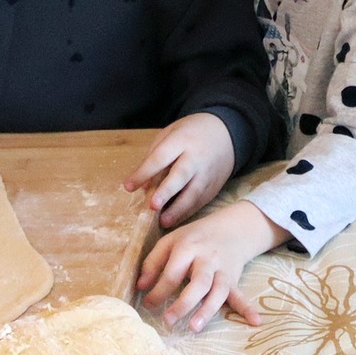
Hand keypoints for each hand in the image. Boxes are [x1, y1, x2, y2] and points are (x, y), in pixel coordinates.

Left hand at [123, 112, 236, 226]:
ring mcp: (207, 173)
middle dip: (167, 191)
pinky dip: (187, 212)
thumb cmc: (191, 133)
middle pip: (181, 174)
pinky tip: (175, 219)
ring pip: (194, 192)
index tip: (128, 186)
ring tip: (164, 221)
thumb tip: (144, 186)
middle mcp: (196, 157)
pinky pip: (201, 201)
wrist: (227, 133)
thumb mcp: (170, 133)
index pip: (161, 157)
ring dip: (178, 209)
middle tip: (153, 205)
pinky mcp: (214, 186)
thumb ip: (155, 156)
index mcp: (182, 140)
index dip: (144, 172)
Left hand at [135, 200, 285, 332]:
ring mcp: (223, 270)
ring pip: (218, 290)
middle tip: (168, 320)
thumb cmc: (195, 237)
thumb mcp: (171, 240)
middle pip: (198, 281)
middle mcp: (207, 259)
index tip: (147, 304)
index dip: (158, 289)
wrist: (232, 227)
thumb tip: (140, 287)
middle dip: (183, 302)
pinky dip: (247, 308)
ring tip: (195, 327)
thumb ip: (153, 262)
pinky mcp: (234, 280)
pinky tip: (255, 321)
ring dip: (208, 309)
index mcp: (188, 247)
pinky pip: (240, 295)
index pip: (172, 271)